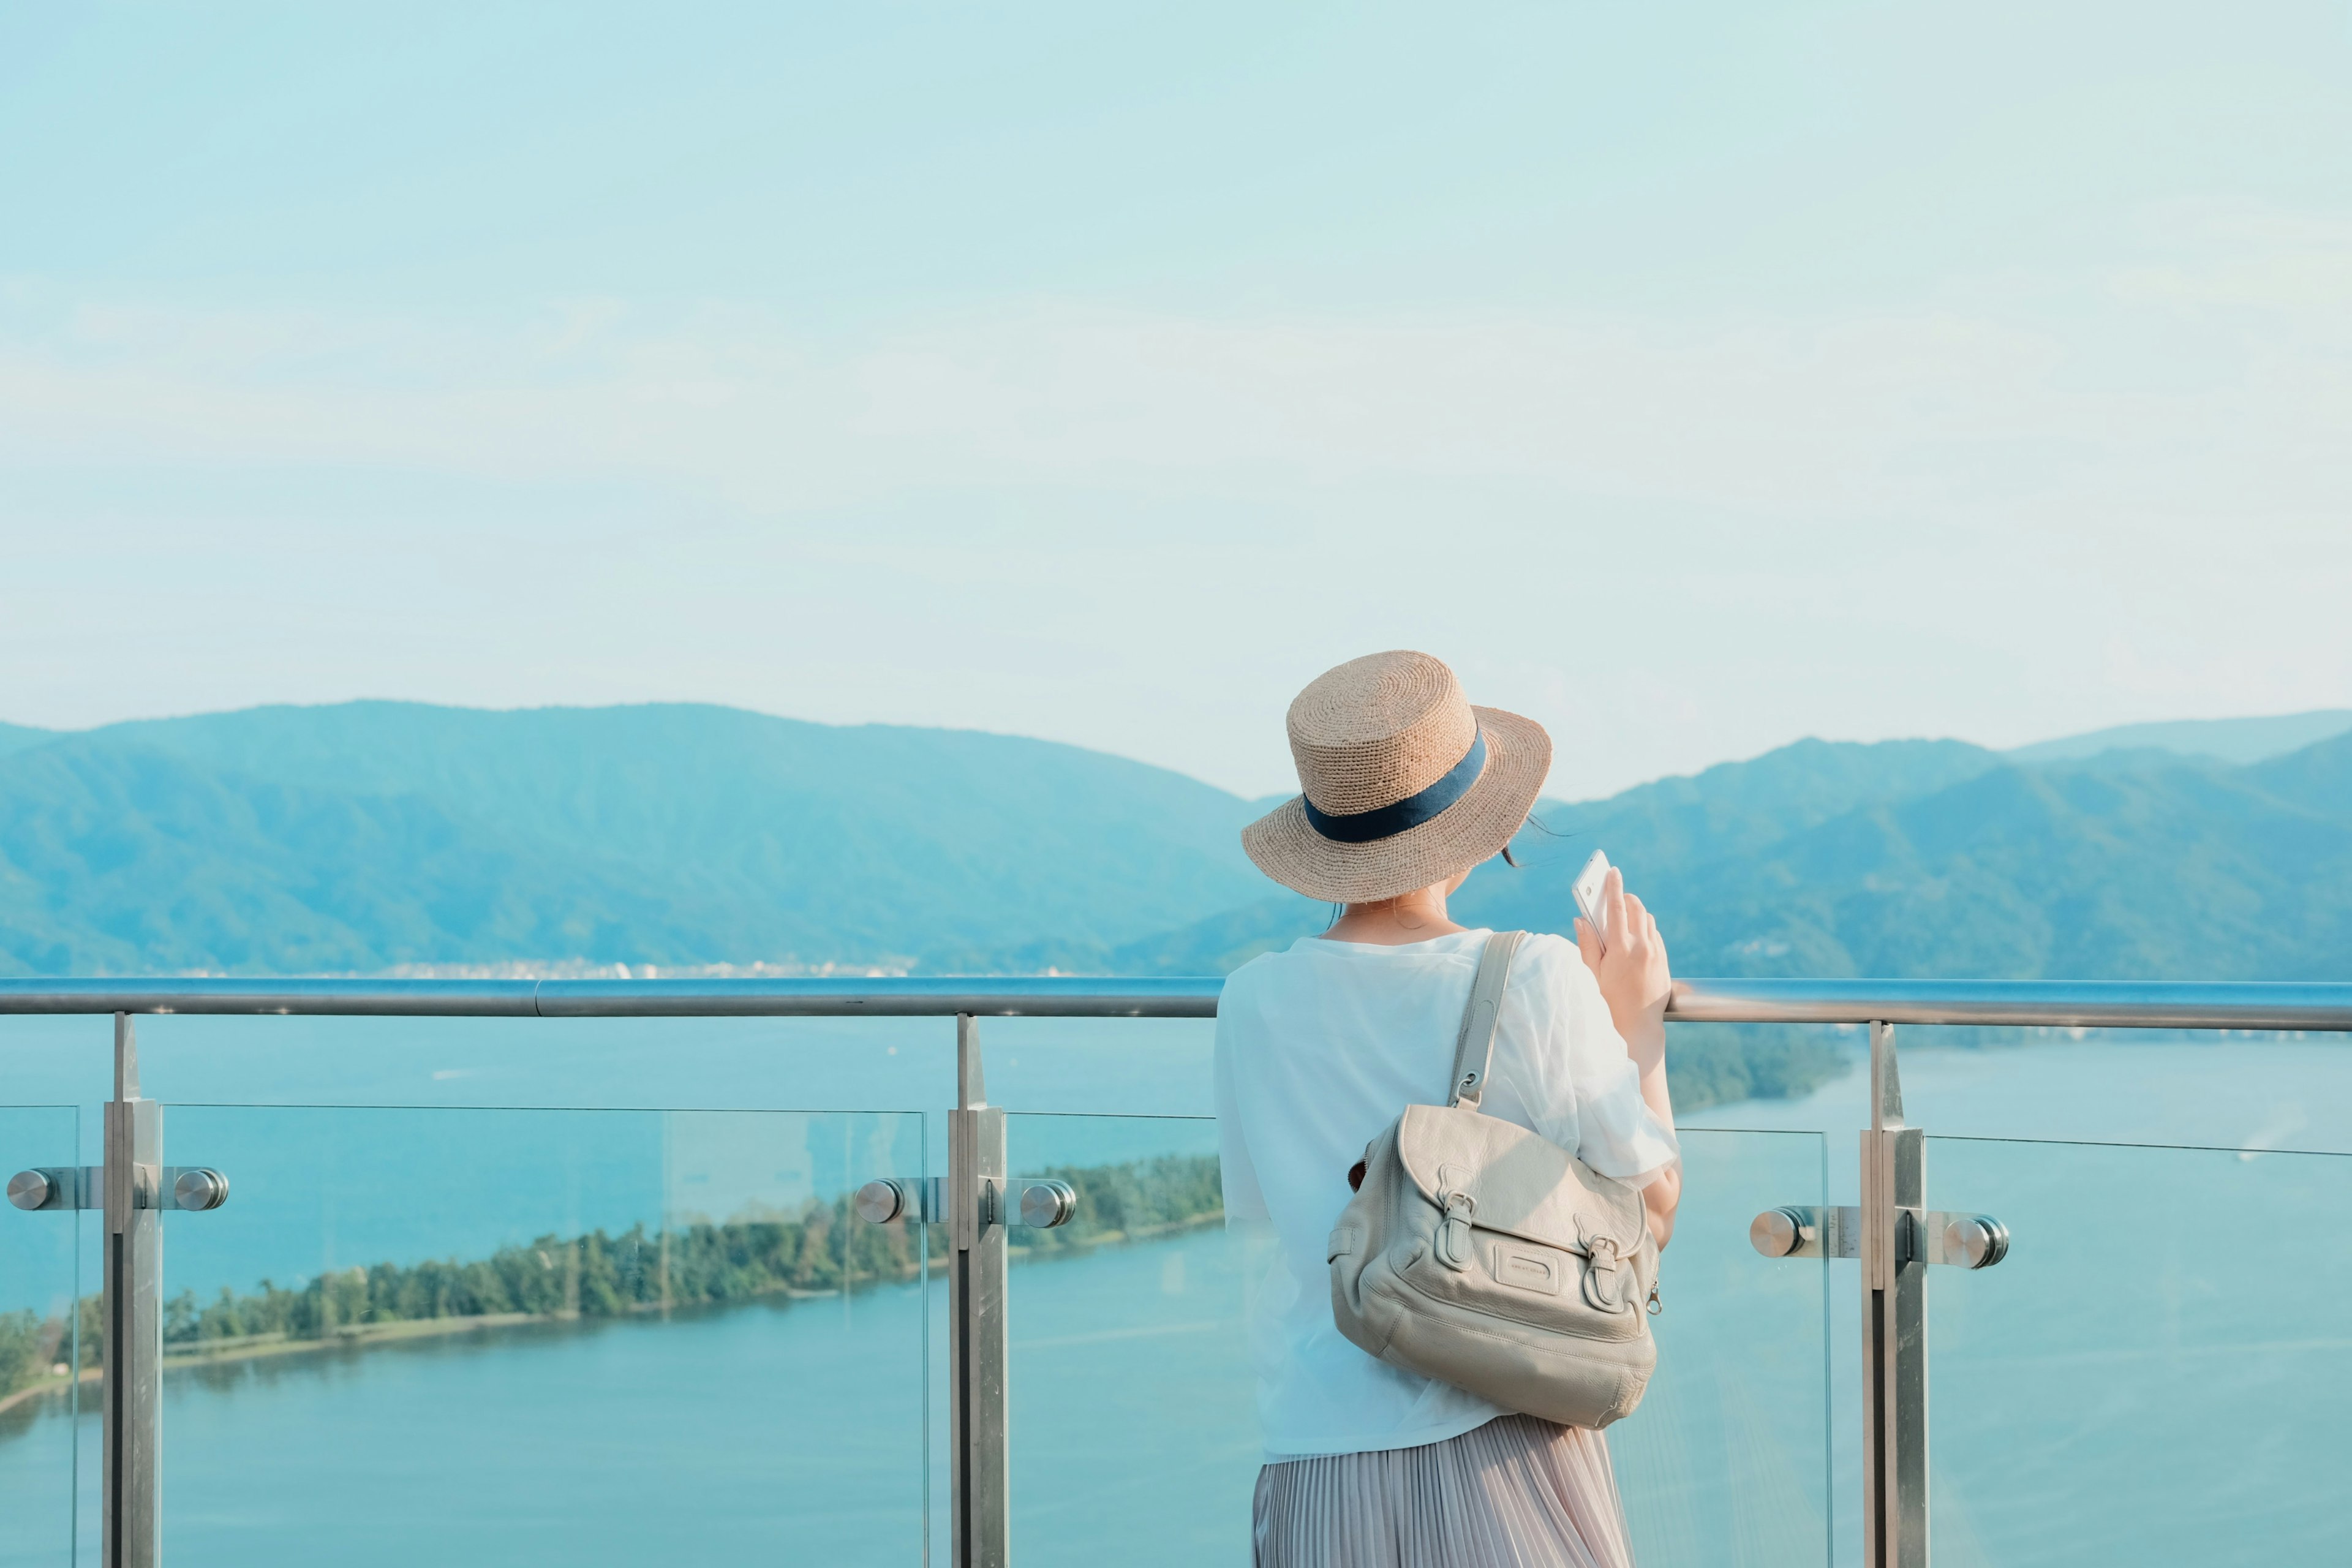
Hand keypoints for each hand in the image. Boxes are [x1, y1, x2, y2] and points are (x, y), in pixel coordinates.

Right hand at [1574, 867, 1670, 1050]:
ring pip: (1648, 919)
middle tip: (1614, 896)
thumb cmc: (1608, 1001)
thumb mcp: (1591, 973)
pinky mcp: (1664, 961)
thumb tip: (1582, 920)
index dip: (1613, 887)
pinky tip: (1634, 937)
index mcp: (1621, 949)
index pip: (1616, 908)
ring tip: (1622, 917)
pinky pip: (1655, 934)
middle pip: (1636, 908)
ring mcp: (1656, 954)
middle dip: (1625, 897)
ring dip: (1635, 912)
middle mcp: (1642, 947)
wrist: (1638, 1026)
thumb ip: (1587, 944)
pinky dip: (1645, 928)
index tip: (1612, 872)